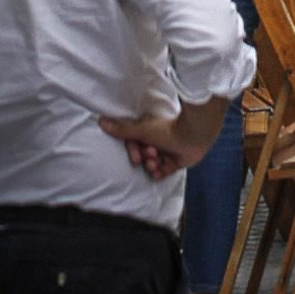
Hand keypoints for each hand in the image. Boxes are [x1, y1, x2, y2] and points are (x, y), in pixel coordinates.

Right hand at [99, 109, 213, 176]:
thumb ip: (121, 130)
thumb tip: (101, 121)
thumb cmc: (167, 129)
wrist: (193, 135)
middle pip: (144, 155)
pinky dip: (160, 172)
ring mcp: (168, 151)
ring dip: (153, 165)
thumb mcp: (141, 130)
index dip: (134, 152)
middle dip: (146, 158)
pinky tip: (160, 171)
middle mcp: (158, 140)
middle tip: (152, 156)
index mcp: (150, 130)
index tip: (137, 157)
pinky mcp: (177, 161)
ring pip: (153, 164)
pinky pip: (163, 171)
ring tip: (158, 162)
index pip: (135, 144)